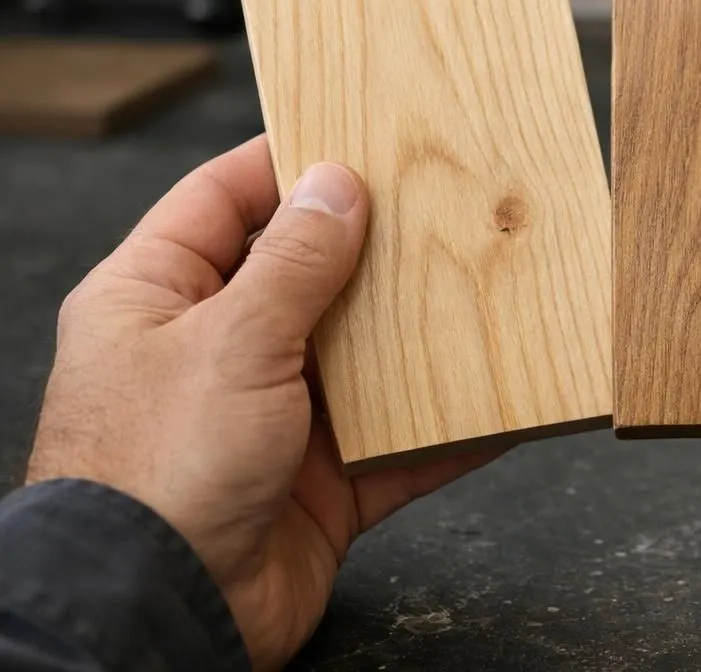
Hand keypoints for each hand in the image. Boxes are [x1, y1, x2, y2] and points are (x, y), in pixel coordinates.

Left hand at [27, 137, 505, 669]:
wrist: (163, 614)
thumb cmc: (157, 473)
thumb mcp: (229, 341)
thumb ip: (292, 263)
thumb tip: (337, 185)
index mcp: (156, 299)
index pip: (222, 201)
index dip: (286, 163)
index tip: (354, 130)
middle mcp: (213, 352)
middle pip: (304, 276)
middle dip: (372, 247)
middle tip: (440, 202)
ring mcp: (271, 419)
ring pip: (361, 357)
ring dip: (418, 337)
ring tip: (483, 288)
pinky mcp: (321, 483)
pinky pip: (399, 443)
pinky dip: (448, 430)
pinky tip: (499, 407)